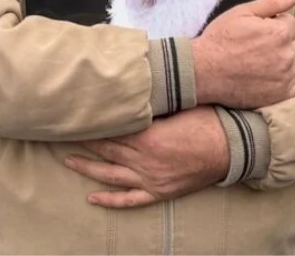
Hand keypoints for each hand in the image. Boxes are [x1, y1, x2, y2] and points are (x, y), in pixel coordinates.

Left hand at [64, 107, 229, 207]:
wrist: (232, 148)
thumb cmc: (208, 121)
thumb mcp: (179, 106)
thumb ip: (153, 106)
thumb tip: (132, 94)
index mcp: (149, 137)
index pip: (111, 130)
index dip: (92, 124)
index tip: (75, 117)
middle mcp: (146, 161)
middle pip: (107, 150)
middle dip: (84, 142)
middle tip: (62, 134)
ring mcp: (152, 180)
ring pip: (111, 176)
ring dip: (88, 168)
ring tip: (67, 161)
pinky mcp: (160, 192)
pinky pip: (130, 200)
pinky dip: (110, 200)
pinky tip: (93, 197)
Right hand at [191, 0, 294, 108]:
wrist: (203, 71)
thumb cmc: (220, 39)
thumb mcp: (243, 13)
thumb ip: (273, 2)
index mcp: (280, 33)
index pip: (292, 24)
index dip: (274, 25)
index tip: (257, 31)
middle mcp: (287, 56)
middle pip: (293, 44)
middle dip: (279, 42)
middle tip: (255, 47)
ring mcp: (284, 78)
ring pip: (294, 64)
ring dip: (283, 61)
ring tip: (259, 63)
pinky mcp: (280, 95)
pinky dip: (286, 81)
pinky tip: (267, 78)